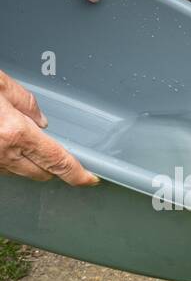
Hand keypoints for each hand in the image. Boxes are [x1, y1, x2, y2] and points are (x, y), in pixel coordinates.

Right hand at [0, 69, 96, 184]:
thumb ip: (23, 101)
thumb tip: (40, 121)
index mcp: (14, 132)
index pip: (58, 162)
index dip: (78, 174)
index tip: (91, 179)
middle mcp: (0, 152)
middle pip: (41, 173)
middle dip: (54, 168)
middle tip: (61, 155)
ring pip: (18, 171)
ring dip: (29, 163)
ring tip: (26, 141)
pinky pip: (0, 166)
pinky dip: (8, 158)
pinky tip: (5, 140)